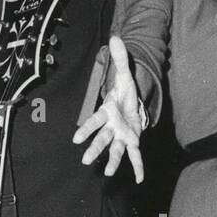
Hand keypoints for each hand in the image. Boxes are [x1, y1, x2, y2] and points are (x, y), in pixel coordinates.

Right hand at [72, 34, 144, 182]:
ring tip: (108, 172)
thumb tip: (116, 37)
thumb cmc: (124, 93)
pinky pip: (135, 156)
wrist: (132, 105)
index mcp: (107, 112)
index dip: (86, 129)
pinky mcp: (132, 141)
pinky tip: (140, 179)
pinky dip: (138, 167)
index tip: (76, 138)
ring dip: (112, 161)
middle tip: (85, 161)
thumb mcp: (125, 75)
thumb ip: (120, 59)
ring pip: (115, 149)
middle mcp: (111, 127)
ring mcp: (121, 136)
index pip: (95, 120)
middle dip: (94, 148)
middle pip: (102, 138)